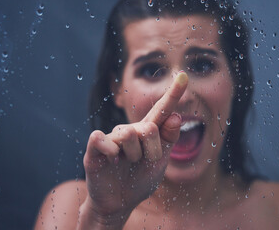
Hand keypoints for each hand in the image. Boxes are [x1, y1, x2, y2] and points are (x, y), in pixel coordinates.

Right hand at [81, 72, 187, 225]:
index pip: (162, 110)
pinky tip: (113, 160)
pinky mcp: (95, 148)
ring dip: (134, 157)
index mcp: (149, 132)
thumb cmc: (140, 179)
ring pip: (129, 135)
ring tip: (127, 164)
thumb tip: (175, 115)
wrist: (120, 203)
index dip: (173, 93)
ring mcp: (113, 138)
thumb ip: (168, 139)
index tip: (184, 76)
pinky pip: (102, 139)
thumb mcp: (160, 161)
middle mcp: (131, 130)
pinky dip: (111, 152)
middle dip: (152, 151)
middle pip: (149, 127)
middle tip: (144, 162)